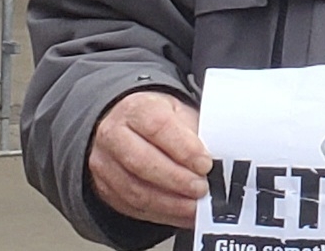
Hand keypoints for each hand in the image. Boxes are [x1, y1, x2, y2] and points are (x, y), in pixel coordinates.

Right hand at [88, 90, 208, 228]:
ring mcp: (105, 164)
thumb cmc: (157, 120)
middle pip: (141, 162)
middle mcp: (113, 135)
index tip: (205, 164)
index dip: (183, 148)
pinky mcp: (105, 189)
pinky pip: (133, 208)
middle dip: (177, 180)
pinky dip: (162, 215)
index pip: (157, 127)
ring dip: (170, 204)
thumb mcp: (178, 113)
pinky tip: (181, 214)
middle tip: (201, 189)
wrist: (126, 126)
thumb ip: (195, 133)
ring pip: (135, 190)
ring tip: (195, 207)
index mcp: (136, 109)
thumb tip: (219, 158)